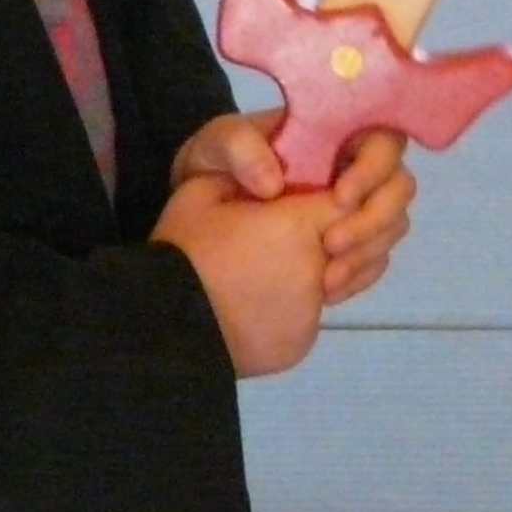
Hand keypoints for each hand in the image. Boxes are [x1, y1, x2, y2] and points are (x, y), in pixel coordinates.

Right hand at [150, 176, 339, 377]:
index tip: (312, 202)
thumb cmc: (183, 251)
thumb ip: (251, 169)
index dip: (335, 200)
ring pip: (338, 282)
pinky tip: (266, 304)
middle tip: (292, 239)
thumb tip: (283, 173)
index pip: (349, 203)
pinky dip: (299, 309)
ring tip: (277, 272)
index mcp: (297, 225)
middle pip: (351, 244)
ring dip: (321, 273)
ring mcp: (311, 312)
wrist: (161, 325)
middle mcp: (316, 270)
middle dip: (335, 236)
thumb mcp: (204, 190)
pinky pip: (313, 317)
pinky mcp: (301, 343)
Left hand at [171, 116, 413, 301]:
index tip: (339, 198)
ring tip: (325, 278)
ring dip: (368, 251)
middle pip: (399, 185)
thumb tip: (274, 182)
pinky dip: (359, 276)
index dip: (374, 167)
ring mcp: (354, 209)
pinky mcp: (349, 246)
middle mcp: (351, 169)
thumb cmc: (212, 170)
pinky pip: (376, 260)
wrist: (197, 220)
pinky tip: (326, 290)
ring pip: (393, 224)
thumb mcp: (211, 147)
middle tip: (331, 243)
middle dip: (374, 218)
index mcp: (330, 135)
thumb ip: (237, 147)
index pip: (380, 138)